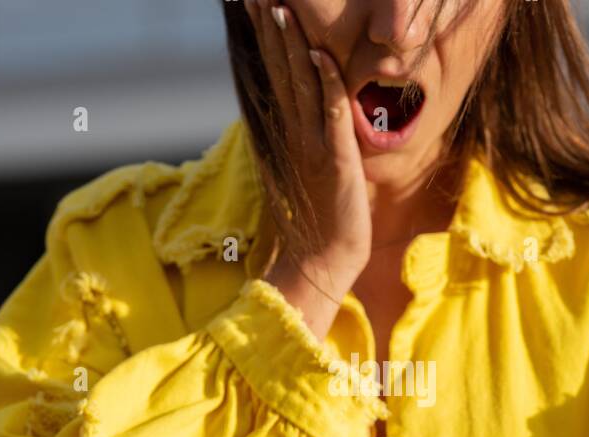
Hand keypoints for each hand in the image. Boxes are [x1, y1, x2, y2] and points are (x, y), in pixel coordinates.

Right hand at [244, 1, 371, 332]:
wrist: (324, 259)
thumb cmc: (320, 215)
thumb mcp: (309, 165)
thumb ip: (304, 132)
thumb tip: (302, 105)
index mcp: (287, 131)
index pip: (274, 72)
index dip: (264, 37)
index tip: (253, 4)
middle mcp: (294, 133)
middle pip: (280, 70)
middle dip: (269, 29)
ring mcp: (312, 145)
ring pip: (301, 85)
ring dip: (292, 45)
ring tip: (282, 8)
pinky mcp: (334, 160)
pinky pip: (331, 115)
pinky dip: (328, 84)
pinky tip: (321, 56)